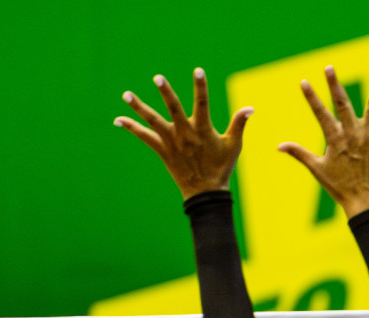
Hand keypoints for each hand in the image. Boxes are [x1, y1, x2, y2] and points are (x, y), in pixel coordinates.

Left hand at [116, 69, 250, 199]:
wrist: (206, 193)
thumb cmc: (221, 167)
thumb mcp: (233, 146)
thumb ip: (239, 124)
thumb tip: (250, 108)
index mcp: (203, 130)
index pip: (202, 104)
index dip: (200, 87)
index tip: (198, 71)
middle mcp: (185, 134)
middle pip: (174, 109)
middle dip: (166, 93)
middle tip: (158, 77)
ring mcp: (171, 142)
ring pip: (153, 121)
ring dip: (139, 108)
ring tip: (126, 94)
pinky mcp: (162, 151)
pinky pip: (144, 137)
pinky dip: (131, 128)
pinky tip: (118, 119)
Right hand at [279, 66, 368, 218]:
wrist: (365, 203)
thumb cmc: (341, 188)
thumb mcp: (318, 169)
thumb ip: (299, 153)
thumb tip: (279, 146)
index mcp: (335, 139)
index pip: (320, 113)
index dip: (311, 97)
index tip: (304, 81)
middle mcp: (353, 134)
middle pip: (343, 103)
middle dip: (335, 84)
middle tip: (329, 67)